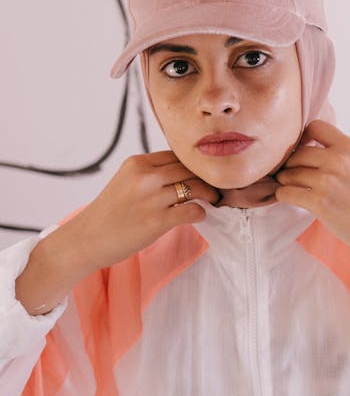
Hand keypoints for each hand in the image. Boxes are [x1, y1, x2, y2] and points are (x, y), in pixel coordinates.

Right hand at [63, 150, 219, 272]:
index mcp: (137, 163)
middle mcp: (145, 177)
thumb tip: (183, 170)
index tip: (205, 173)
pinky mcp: (157, 221)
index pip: (177, 155)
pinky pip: (192, 210)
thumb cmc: (109, 213)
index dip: (195, 164)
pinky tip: (200, 216)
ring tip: (213, 199)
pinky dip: (201, 213)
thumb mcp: (126, 180)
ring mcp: (152, 199)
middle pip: (190, 169)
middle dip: (206, 177)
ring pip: (195, 187)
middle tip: (217, 186)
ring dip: (209, 194)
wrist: (86, 239)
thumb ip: (150, 173)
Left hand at [274, 120, 349, 261]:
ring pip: (288, 173)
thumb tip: (306, 148)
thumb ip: (338, 154)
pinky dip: (283, 195)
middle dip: (291, 165)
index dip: (303, 138)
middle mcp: (338, 159)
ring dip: (286, 181)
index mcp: (349, 147)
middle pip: (297, 153)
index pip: (314, 126)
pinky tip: (290, 198)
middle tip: (292, 176)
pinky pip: (286, 192)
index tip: (302, 151)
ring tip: (292, 188)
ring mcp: (328, 180)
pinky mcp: (319, 202)